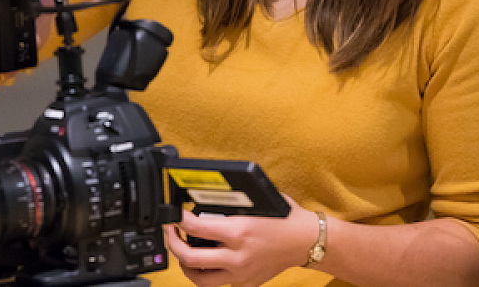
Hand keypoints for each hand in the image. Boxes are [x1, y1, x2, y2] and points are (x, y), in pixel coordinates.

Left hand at [163, 196, 319, 286]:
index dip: (178, 220)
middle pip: (190, 258)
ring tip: (183, 251)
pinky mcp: (246, 283)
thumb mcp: (260, 202)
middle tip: (171, 232)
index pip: (196, 228)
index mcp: (240, 231)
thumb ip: (234, 204)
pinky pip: (218, 282)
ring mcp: (241, 273)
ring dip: (185, 264)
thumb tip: (208, 200)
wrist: (307, 242)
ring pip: (199, 278)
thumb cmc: (286, 219)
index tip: (174, 215)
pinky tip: (208, 260)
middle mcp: (238, 255)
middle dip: (173, 243)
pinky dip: (209, 271)